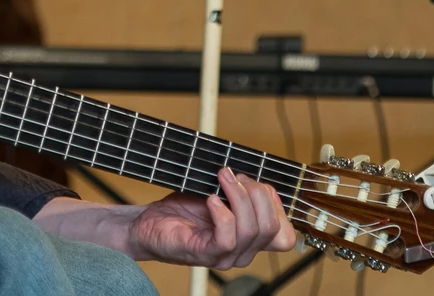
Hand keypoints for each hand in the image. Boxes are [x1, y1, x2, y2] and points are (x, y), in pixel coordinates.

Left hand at [126, 168, 296, 268]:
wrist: (148, 224)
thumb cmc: (182, 209)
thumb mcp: (219, 194)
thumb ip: (241, 191)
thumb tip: (254, 177)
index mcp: (250, 240)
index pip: (284, 235)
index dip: (277, 206)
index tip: (256, 183)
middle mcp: (242, 252)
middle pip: (271, 227)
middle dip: (257, 193)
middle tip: (234, 176)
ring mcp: (224, 256)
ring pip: (250, 230)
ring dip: (238, 196)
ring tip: (221, 178)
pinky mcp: (204, 253)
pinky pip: (227, 239)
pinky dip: (222, 213)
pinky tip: (211, 199)